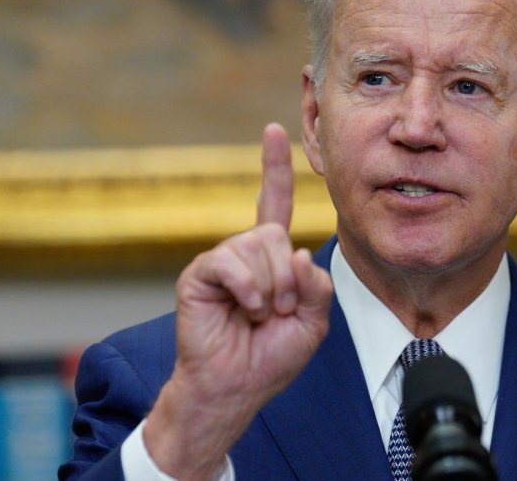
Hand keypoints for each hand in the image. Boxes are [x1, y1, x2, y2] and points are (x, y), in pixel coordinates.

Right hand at [144, 123, 333, 479]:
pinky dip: (247, 290)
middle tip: (277, 311)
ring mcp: (220, 261)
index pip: (274, 201)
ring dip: (269, 290)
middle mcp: (244, 252)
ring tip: (257, 315)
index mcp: (270, 258)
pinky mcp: (199, 274)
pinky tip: (243, 309)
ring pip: (257, 247)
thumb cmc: (270, 356)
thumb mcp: (312, 320)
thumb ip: (316, 285)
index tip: (274, 129)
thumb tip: (294, 253)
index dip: (274, 167)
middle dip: (286, 279)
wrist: (235, 387)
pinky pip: (231, 263)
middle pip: (274, 234)